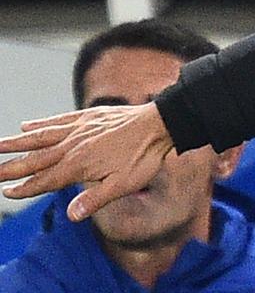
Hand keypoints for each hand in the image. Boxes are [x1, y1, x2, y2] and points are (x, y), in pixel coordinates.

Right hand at [0, 102, 173, 221]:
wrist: (161, 123)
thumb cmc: (145, 157)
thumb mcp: (124, 184)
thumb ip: (95, 199)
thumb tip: (71, 216)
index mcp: (79, 164)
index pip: (45, 180)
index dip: (25, 188)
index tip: (7, 192)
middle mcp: (74, 145)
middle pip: (36, 159)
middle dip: (11, 167)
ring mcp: (80, 129)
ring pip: (41, 137)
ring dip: (17, 143)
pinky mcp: (88, 116)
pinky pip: (59, 120)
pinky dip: (41, 124)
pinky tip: (27, 125)